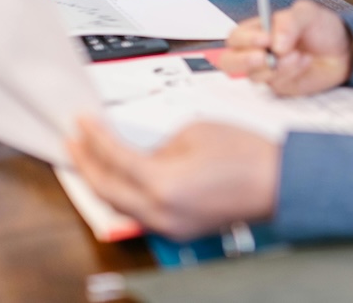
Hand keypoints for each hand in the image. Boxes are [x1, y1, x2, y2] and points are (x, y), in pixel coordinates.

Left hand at [68, 118, 278, 239]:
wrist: (278, 182)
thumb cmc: (246, 155)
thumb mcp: (194, 131)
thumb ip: (158, 142)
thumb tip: (141, 151)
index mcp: (163, 184)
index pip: (113, 159)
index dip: (93, 138)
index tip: (82, 123)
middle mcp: (161, 212)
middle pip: (106, 190)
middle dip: (85, 164)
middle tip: (74, 142)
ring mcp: (169, 226)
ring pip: (119, 206)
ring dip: (102, 181)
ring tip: (91, 157)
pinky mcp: (178, 229)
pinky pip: (140, 212)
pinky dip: (125, 193)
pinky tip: (122, 176)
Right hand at [220, 0, 352, 95]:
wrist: (344, 51)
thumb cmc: (322, 28)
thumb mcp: (308, 13)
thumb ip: (290, 22)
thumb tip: (275, 43)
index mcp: (257, 30)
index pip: (236, 37)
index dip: (245, 39)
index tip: (265, 38)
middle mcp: (257, 51)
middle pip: (230, 62)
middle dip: (244, 61)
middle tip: (266, 57)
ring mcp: (267, 71)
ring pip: (253, 76)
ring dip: (276, 66)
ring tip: (298, 55)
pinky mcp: (279, 86)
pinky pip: (274, 85)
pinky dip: (290, 73)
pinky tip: (304, 62)